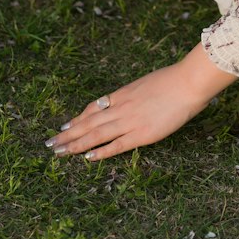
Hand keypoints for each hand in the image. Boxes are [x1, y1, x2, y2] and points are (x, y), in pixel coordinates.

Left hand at [45, 44, 236, 161]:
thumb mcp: (147, 83)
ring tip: (59, 152)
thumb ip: (136, 94)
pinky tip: (87, 158)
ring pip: (96, 134)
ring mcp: (129, 121)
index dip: (78, 118)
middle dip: (68, 133)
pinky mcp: (141, 134)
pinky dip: (101, 151)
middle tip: (50, 143)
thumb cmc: (174, 80)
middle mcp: (121, 107)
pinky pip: (116, 145)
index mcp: (123, 93)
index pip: (93, 108)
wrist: (188, 82)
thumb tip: (129, 99)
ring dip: (76, 144)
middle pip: (88, 122)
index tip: (64, 126)